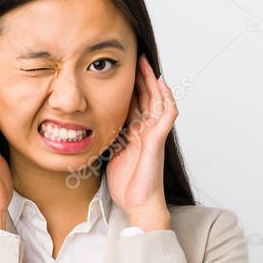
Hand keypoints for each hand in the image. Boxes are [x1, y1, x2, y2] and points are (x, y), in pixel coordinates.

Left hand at [106, 54, 173, 230]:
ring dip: (153, 82)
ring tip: (147, 64)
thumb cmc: (126, 185)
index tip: (121, 71)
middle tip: (136, 58)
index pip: (134, 104)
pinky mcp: (158, 140)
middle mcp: (147, 131)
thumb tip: (96, 128)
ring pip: (159, 101)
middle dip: (142, 78)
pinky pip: (167, 114)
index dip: (130, 87)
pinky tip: (162, 84)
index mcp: (135, 134)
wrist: (137, 203)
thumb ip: (110, 139)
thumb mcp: (111, 155)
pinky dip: (167, 98)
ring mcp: (154, 134)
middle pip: (147, 98)